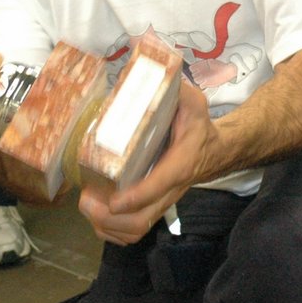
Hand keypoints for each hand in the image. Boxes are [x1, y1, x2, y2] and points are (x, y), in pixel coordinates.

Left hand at [78, 81, 212, 244]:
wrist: (214, 151)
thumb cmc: (198, 127)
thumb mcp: (194, 103)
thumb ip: (178, 90)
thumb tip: (155, 71)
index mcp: (179, 163)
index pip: (159, 185)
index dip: (136, 196)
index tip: (113, 199)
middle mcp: (169, 189)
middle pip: (141, 219)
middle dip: (110, 217)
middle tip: (87, 199)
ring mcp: (160, 203)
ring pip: (135, 230)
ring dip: (107, 226)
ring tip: (87, 205)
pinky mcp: (153, 209)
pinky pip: (133, 232)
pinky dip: (112, 231)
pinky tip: (97, 215)